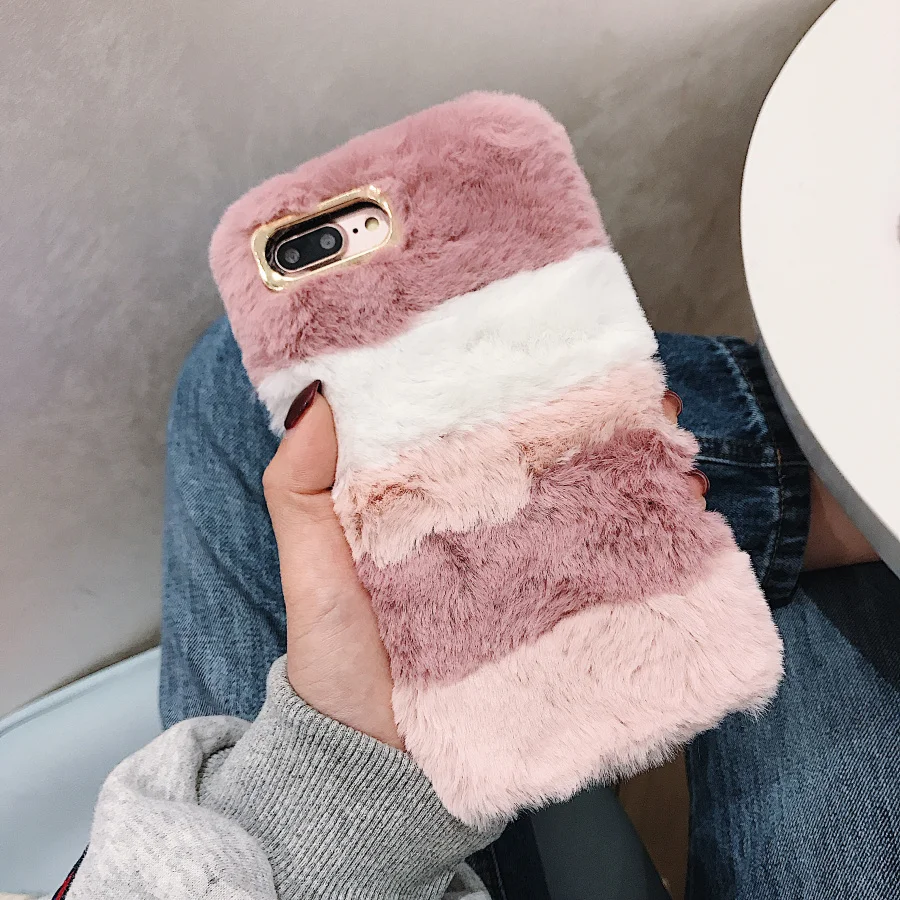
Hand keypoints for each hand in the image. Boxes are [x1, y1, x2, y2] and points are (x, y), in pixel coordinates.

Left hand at [262, 384, 704, 751]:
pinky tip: (685, 527)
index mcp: (435, 495)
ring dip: (645, 478)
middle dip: (608, 424)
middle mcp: (492, 523)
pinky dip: (654, 550)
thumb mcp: (309, 560)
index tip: (559, 347)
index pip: (485, 425)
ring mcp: (531, 570)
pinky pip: (612, 574)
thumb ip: (301, 484)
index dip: (521, 386)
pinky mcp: (556, 619)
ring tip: (680, 462)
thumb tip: (318, 394)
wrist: (372, 756)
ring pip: (597, 507)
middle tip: (650, 401)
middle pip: (556, 458)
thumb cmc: (336, 652)